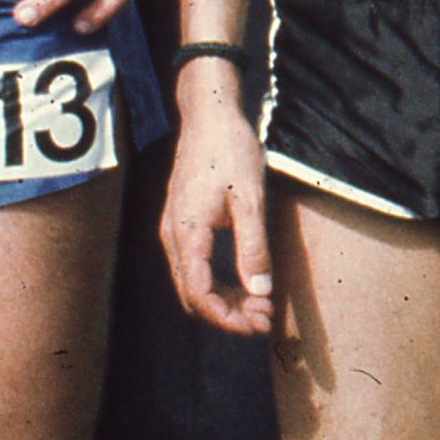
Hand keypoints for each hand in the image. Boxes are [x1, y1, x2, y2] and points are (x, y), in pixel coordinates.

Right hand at [161, 70, 276, 335]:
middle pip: (193, 295)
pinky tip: (245, 280)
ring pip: (192, 282)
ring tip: (261, 303)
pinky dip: (218, 281)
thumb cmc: (231, 150)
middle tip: (266, 318)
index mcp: (187, 234)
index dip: (228, 319)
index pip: (200, 295)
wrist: (209, 114)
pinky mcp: (181, 223)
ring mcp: (174, 230)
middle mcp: (173, 237)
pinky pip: (194, 265)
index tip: (260, 324)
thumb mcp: (250, 198)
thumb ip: (254, 246)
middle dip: (228, 314)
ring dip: (224, 300)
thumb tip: (260, 291)